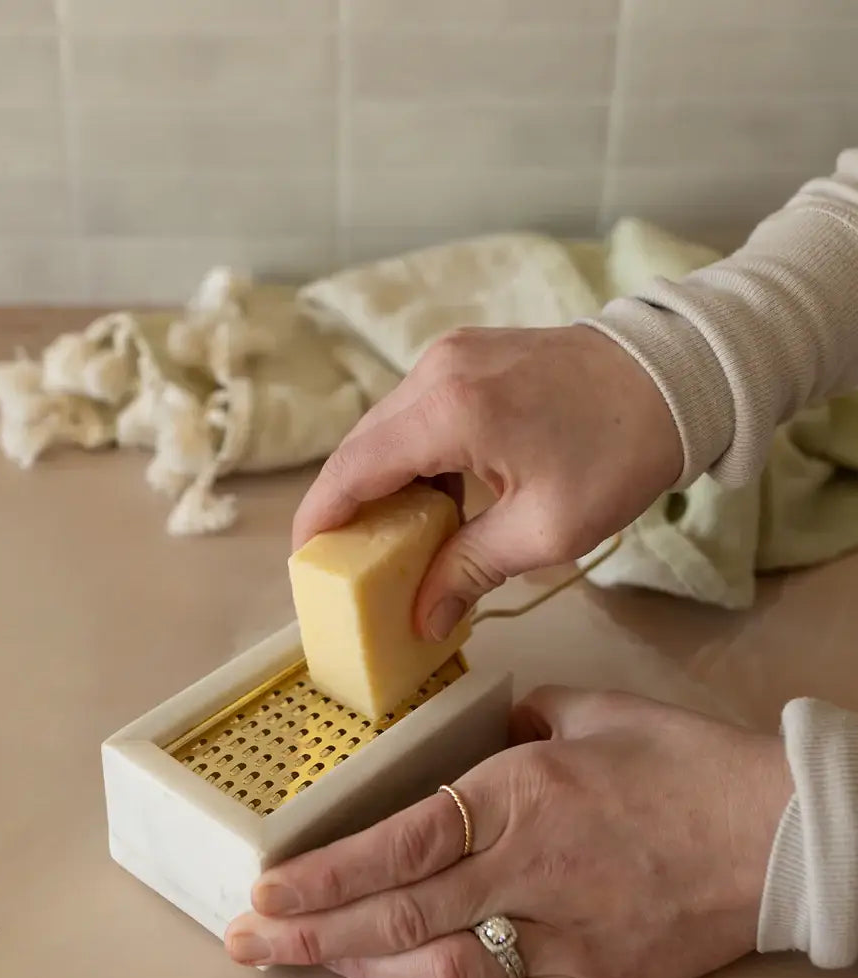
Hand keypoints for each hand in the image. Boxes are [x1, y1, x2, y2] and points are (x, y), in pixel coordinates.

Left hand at [224, 688, 792, 977]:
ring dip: (363, 971)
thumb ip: (514, 722)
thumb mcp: (586, 712)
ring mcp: (559, 939)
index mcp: (520, 797)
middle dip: (313, 933)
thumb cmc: (680, 762)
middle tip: (250, 939)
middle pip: (399, 918)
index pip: (400, 842)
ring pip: (437, 972)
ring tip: (307, 959)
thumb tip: (474, 733)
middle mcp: (527, 873)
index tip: (267, 886)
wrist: (775, 834)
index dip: (325, 873)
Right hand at [292, 326, 682, 641]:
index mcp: (449, 411)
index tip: (305, 561)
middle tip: (347, 561)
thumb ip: (469, 570)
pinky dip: (410, 454)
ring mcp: (450, 355)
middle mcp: (435, 371)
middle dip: (346, 505)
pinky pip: (415, 409)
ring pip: (385, 427)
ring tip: (389, 536)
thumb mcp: (546, 530)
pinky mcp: (467, 353)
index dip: (320, 518)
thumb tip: (422, 617)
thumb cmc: (621, 453)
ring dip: (380, 480)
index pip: (353, 469)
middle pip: (360, 447)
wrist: (680, 374)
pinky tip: (430, 494)